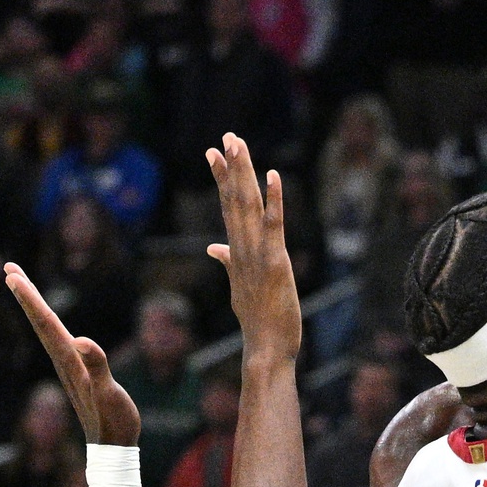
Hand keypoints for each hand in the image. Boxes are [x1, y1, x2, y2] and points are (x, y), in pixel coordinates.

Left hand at [3, 264, 139, 444]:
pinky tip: (49, 321)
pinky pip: (57, 340)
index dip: (30, 298)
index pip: (46, 323)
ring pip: (46, 330)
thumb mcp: (109, 394)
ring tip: (22, 286)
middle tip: (9, 269)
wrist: (112, 449)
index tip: (12, 275)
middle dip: (26, 295)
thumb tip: (83, 341)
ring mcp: (68, 367)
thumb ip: (97, 367)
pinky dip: (49, 324)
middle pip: (40, 322)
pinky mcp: (76, 373)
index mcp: (69, 361)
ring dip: (34, 307)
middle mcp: (63, 361)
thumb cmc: (113, 422)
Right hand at [206, 132, 301, 362]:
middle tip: (226, 137)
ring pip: (248, 207)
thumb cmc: (258, 321)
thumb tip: (213, 249)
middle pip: (234, 200)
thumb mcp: (240, 287)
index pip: (227, 207)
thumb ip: (228, 262)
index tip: (213, 153)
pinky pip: (274, 226)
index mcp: (237, 252)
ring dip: (244, 174)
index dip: (221, 179)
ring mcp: (257, 255)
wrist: (265, 349)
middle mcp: (243, 249)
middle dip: (230, 167)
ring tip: (238, 145)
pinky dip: (273, 200)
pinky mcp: (274, 263)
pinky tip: (272, 175)